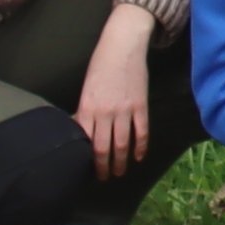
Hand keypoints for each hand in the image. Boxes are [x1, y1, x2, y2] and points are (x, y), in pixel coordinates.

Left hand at [76, 4, 154, 175]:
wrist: (122, 46)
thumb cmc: (100, 65)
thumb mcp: (86, 89)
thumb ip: (85, 111)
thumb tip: (82, 131)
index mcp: (88, 108)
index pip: (87, 142)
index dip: (88, 159)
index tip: (88, 169)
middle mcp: (105, 113)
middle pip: (104, 148)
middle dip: (104, 167)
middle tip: (104, 178)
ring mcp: (124, 110)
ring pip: (122, 144)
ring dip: (121, 162)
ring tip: (120, 172)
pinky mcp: (141, 106)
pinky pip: (142, 132)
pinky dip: (141, 147)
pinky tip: (139, 157)